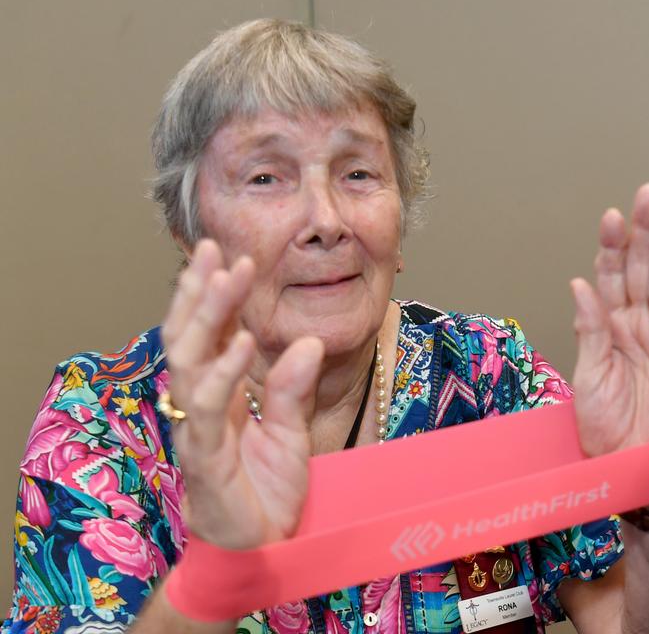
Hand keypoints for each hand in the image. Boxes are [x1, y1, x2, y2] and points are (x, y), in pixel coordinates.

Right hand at [161, 239, 320, 548]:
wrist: (260, 551)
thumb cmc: (267, 494)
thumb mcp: (292, 434)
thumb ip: (294, 389)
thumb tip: (306, 341)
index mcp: (220, 397)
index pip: (210, 337)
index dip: (213, 297)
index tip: (226, 254)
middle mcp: (201, 407)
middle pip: (190, 338)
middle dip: (201, 292)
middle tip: (218, 250)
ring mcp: (198, 430)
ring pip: (189, 362)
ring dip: (209, 317)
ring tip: (227, 278)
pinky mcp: (205, 458)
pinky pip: (209, 408)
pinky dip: (225, 372)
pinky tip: (241, 342)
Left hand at [569, 184, 648, 456]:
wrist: (627, 462)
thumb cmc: (604, 423)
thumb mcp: (588, 375)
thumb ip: (590, 330)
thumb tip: (580, 284)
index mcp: (609, 323)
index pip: (610, 275)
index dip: (612, 246)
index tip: (612, 217)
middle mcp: (637, 322)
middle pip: (641, 268)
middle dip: (644, 232)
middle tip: (647, 196)